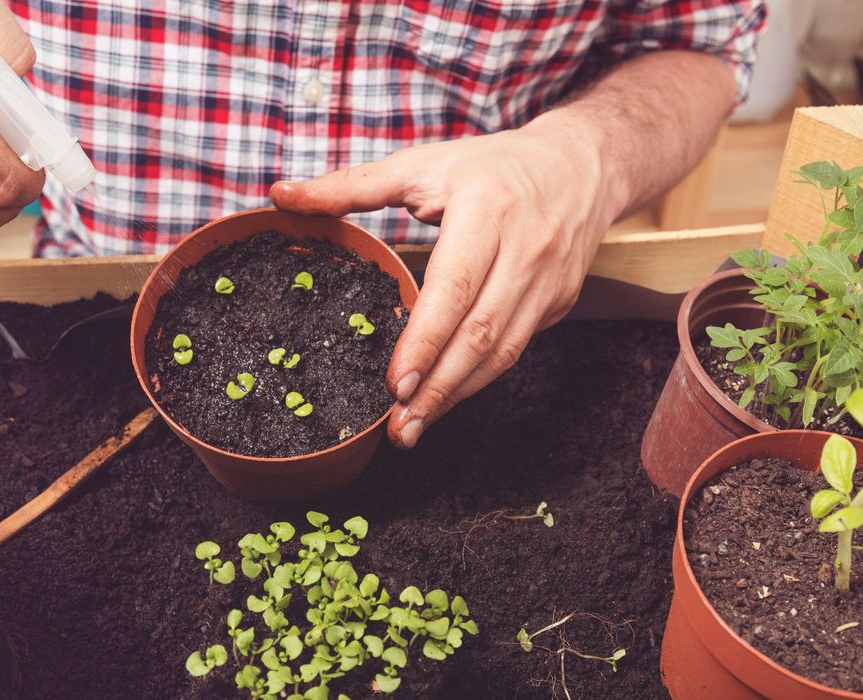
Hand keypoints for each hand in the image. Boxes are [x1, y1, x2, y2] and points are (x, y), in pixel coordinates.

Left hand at [271, 112, 626, 447]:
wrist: (580, 165)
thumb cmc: (492, 166)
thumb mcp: (422, 164)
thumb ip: (350, 185)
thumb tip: (281, 194)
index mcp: (488, 211)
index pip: (455, 288)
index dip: (425, 341)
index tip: (395, 384)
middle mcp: (526, 251)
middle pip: (480, 334)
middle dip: (437, 389)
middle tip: (398, 427)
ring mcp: (549, 283)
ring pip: (503, 353)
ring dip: (457, 395)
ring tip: (414, 427)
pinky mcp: (560, 304)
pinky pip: (517, 349)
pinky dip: (479, 378)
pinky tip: (447, 395)